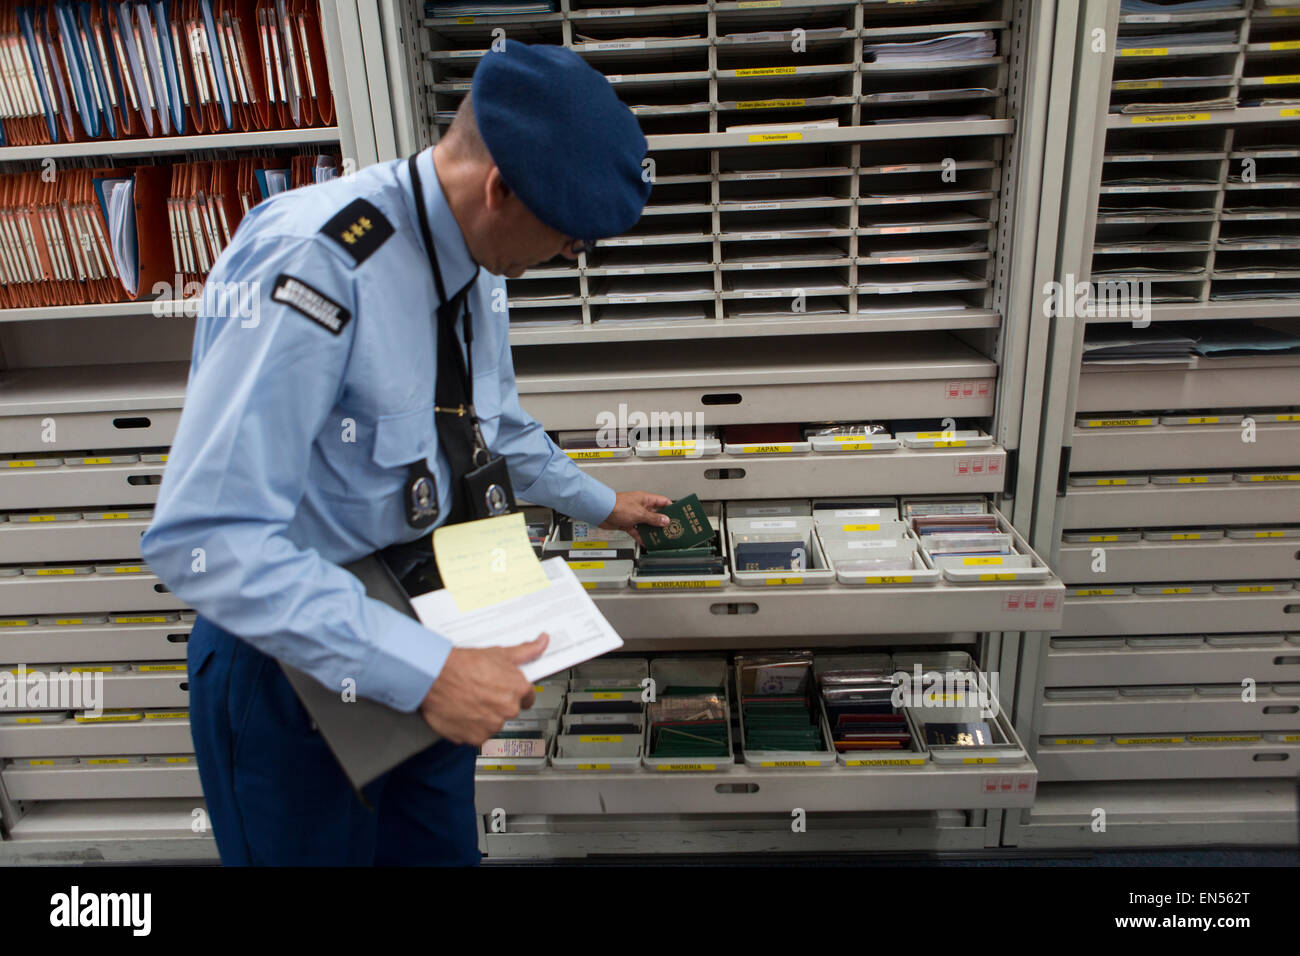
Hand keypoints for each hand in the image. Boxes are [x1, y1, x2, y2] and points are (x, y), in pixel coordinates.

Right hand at [418, 633, 548, 745]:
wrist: (434, 677)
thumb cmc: (462, 665)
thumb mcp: (498, 653)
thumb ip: (525, 651)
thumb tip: (542, 642)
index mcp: (518, 690)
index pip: (528, 697)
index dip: (514, 691)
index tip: (503, 689)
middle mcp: (508, 710)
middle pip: (509, 711)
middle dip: (498, 703)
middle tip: (481, 691)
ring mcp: (491, 726)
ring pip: (493, 724)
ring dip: (484, 716)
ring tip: (469, 700)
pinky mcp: (474, 738)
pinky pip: (476, 735)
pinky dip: (469, 727)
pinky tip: (462, 711)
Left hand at [599, 490, 671, 545]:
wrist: (601, 511)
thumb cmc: (617, 506)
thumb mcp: (640, 513)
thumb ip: (653, 518)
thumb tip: (665, 520)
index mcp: (646, 499)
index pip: (663, 502)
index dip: (671, 508)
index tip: (678, 515)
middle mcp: (641, 506)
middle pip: (655, 515)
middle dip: (662, 522)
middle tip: (670, 530)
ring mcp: (634, 515)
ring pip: (647, 524)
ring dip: (652, 531)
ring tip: (660, 538)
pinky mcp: (627, 523)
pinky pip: (637, 531)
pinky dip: (641, 536)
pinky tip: (646, 542)